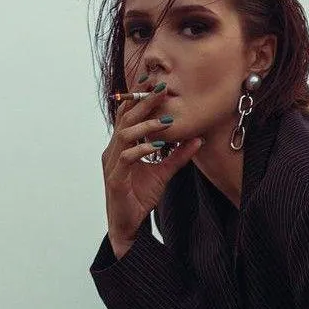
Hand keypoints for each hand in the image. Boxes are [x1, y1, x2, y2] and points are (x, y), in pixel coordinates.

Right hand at [101, 83, 204, 256]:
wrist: (128, 225)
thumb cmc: (140, 197)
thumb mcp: (164, 172)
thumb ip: (178, 155)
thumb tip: (197, 139)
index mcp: (121, 146)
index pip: (128, 115)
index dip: (140, 98)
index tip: (155, 82)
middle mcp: (113, 151)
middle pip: (125, 119)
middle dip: (143, 102)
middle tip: (161, 88)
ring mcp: (111, 164)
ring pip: (124, 136)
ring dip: (145, 125)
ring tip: (165, 120)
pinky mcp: (115, 180)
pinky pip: (126, 159)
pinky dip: (142, 150)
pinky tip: (157, 146)